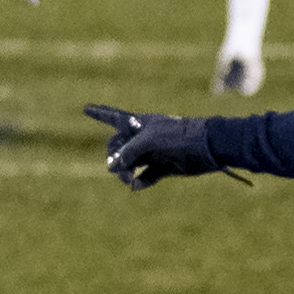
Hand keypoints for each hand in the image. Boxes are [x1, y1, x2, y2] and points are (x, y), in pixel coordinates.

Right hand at [84, 102, 226, 189]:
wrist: (207, 146)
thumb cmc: (177, 136)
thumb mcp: (148, 140)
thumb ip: (128, 152)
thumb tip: (113, 167)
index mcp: (138, 123)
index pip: (113, 116)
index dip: (99, 113)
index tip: (86, 107)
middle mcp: (143, 137)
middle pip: (117, 147)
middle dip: (113, 158)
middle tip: (119, 170)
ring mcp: (152, 153)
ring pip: (129, 164)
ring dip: (125, 173)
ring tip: (128, 180)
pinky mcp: (163, 168)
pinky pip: (145, 176)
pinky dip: (139, 182)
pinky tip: (136, 186)